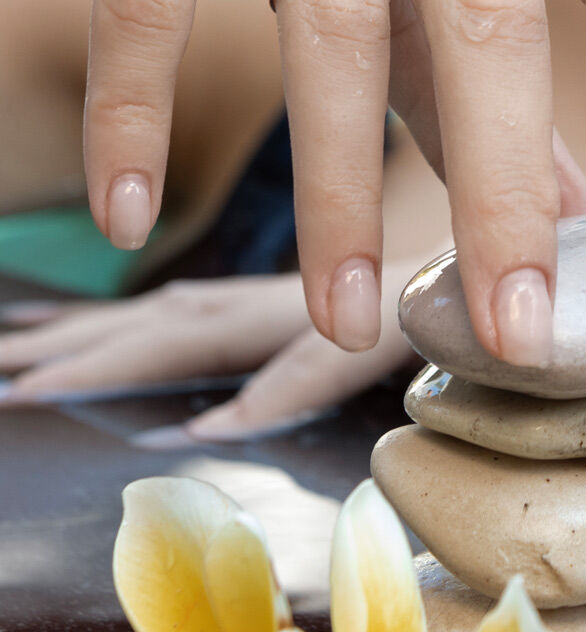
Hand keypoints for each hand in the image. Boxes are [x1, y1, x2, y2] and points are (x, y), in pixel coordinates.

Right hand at [0, 271, 414, 439]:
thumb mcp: (354, 352)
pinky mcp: (242, 301)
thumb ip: (285, 387)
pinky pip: (161, 307)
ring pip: (141, 312)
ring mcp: (237, 297)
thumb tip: (200, 432)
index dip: (95, 365)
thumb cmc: (399, 315)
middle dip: (63, 348)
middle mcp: (236, 300)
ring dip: (77, 330)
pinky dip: (114, 316)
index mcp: (258, 316)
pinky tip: (88, 325)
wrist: (435, 262)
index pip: (160, 341)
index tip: (27, 388)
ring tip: (13, 344)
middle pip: (136, 324)